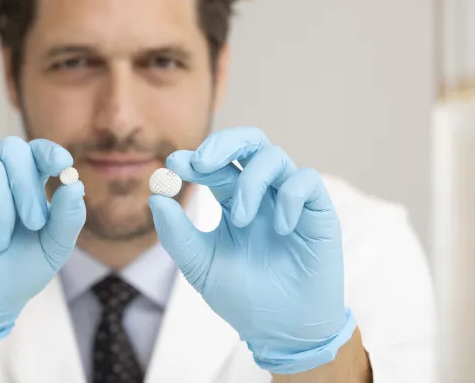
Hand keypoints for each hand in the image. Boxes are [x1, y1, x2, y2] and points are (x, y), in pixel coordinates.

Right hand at [0, 136, 85, 342]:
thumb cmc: (17, 272)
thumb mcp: (53, 248)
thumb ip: (68, 218)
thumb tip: (74, 184)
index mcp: (22, 181)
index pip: (34, 149)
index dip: (48, 151)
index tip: (62, 166)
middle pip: (10, 148)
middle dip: (26, 186)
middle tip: (33, 224)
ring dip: (0, 210)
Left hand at [148, 127, 356, 373]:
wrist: (282, 332)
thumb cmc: (242, 298)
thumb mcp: (201, 266)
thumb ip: (177, 234)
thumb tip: (155, 198)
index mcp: (233, 200)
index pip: (216, 165)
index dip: (195, 158)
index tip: (173, 163)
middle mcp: (263, 193)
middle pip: (249, 142)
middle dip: (224, 142)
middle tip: (202, 161)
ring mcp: (290, 200)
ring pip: (274, 156)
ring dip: (251, 181)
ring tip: (240, 220)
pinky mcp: (319, 212)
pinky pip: (307, 180)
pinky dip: (289, 197)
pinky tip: (280, 227)